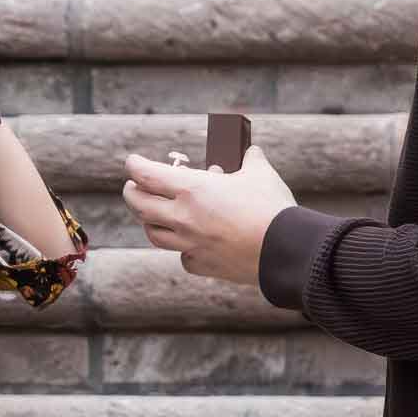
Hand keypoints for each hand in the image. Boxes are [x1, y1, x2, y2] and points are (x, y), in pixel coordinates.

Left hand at [122, 146, 297, 285]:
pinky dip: (182, 247)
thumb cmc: (271, 208)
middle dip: (132, 193)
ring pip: (154, 234)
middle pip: (139, 206)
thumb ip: (250, 160)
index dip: (134, 166)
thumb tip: (252, 152)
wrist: (285, 250)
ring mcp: (190, 244)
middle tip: (133, 187)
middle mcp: (183, 217)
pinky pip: (183, 256)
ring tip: (154, 214)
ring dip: (150, 221)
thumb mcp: (261, 174)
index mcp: (192, 189)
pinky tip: (191, 242)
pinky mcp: (202, 264)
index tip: (132, 162)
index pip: (146, 175)